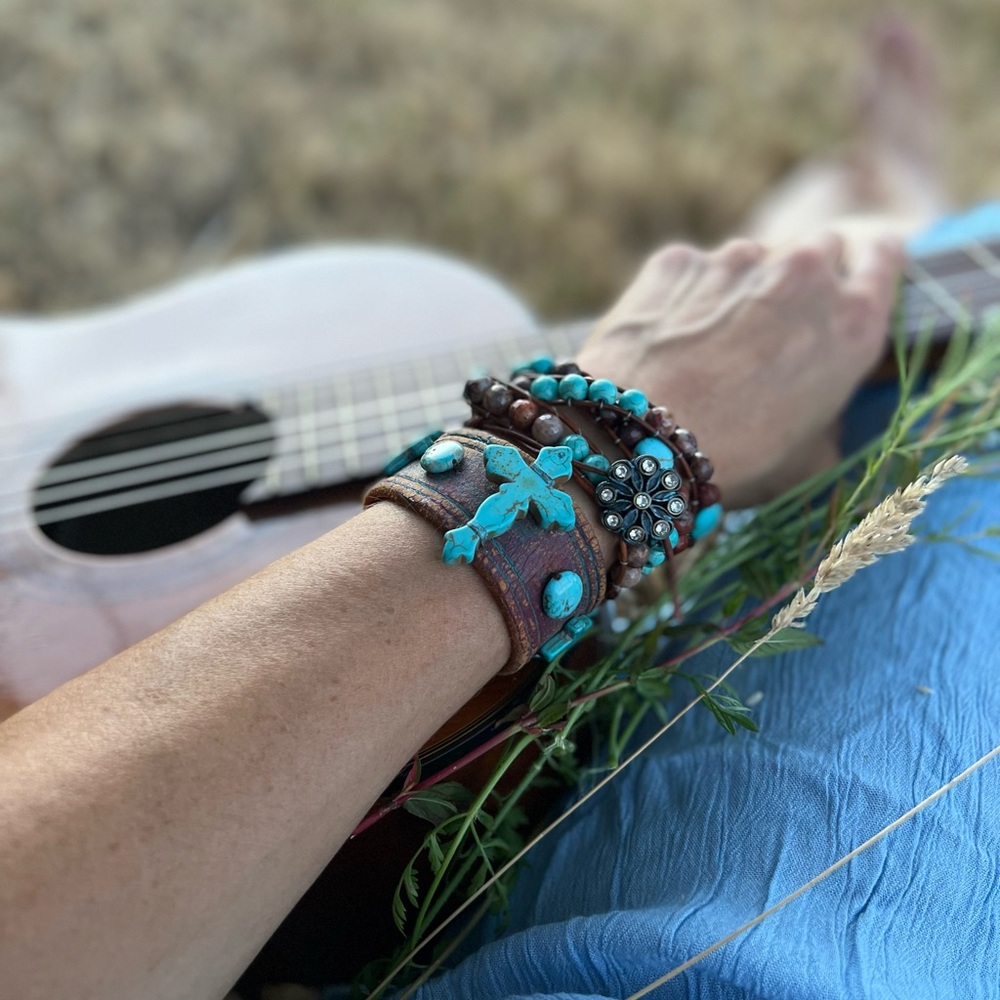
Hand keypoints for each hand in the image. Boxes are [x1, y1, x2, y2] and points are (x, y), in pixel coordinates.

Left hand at [576, 231, 903, 507]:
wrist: (640, 441)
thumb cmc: (735, 461)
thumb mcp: (810, 458)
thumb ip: (830, 414)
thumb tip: (821, 408)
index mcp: (853, 321)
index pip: (884, 257)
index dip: (866, 267)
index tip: (849, 281)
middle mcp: (803, 273)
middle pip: (819, 249)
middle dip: (803, 278)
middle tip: (774, 328)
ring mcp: (736, 259)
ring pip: (751, 259)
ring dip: (740, 289)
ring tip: (708, 348)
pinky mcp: (676, 260)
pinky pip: (691, 271)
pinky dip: (685, 295)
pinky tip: (667, 342)